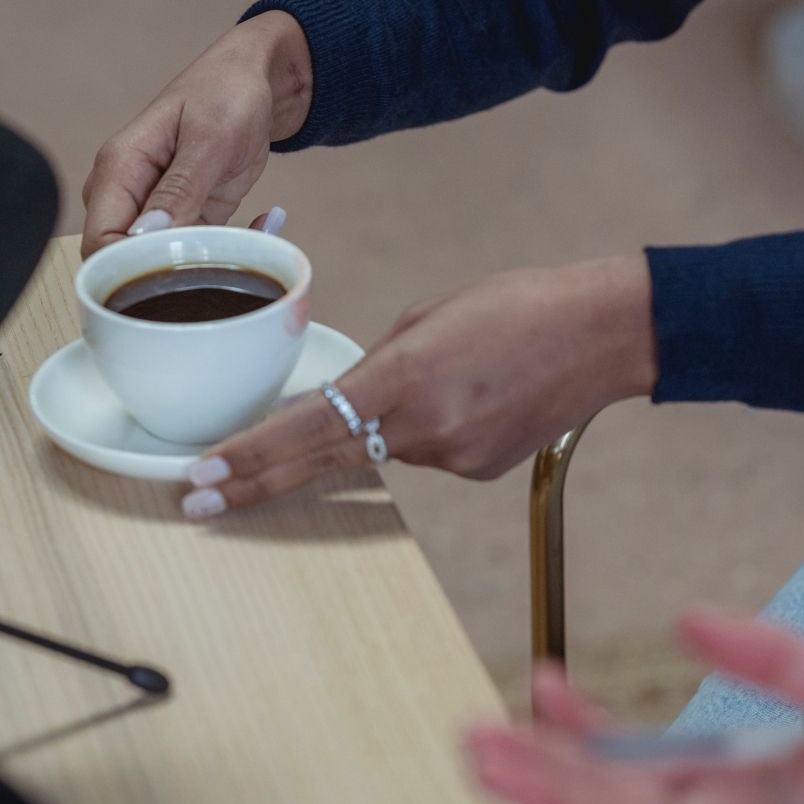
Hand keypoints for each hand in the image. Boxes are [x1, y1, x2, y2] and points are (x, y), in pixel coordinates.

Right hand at [81, 12, 312, 254]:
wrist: (254, 81)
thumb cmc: (226, 93)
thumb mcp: (209, 139)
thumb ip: (179, 190)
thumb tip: (146, 235)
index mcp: (119, 168)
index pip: (99, 242)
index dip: (130, 269)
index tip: (179, 269)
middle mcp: (127, 193)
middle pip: (124, 260)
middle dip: (172, 272)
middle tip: (224, 256)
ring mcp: (154, 208)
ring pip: (162, 262)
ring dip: (208, 260)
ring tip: (255, 234)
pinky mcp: (185, 218)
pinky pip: (194, 252)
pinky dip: (229, 249)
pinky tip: (265, 223)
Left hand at [182, 256, 655, 516]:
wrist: (605, 334)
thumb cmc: (519, 305)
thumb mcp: (427, 317)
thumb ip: (376, 365)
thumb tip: (342, 401)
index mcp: (402, 377)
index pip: (303, 429)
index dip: (246, 457)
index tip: (201, 477)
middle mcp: (422, 428)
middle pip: (318, 462)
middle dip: (254, 481)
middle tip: (198, 498)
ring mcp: (453, 457)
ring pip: (384, 448)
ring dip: (383, 424)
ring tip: (451, 374)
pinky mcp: (477, 470)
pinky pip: (427, 451)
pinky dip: (429, 427)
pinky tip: (472, 394)